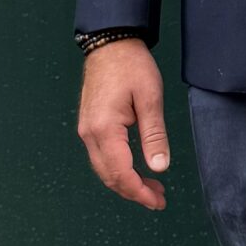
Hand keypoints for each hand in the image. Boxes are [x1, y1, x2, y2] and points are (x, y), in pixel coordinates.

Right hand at [77, 39, 170, 210]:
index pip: (121, 173)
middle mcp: (89, 133)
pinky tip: (136, 170)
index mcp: (104, 129)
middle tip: (159, 198)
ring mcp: (86, 130)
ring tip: (153, 188)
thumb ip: (154, 136)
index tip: (158, 201)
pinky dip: (118, 169)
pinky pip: (101, 157)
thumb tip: (159, 168)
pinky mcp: (89, 126)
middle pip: (109, 177)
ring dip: (126, 182)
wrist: (110, 44)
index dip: (140, 192)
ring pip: (103, 169)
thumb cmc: (131, 66)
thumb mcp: (151, 99)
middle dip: (134, 192)